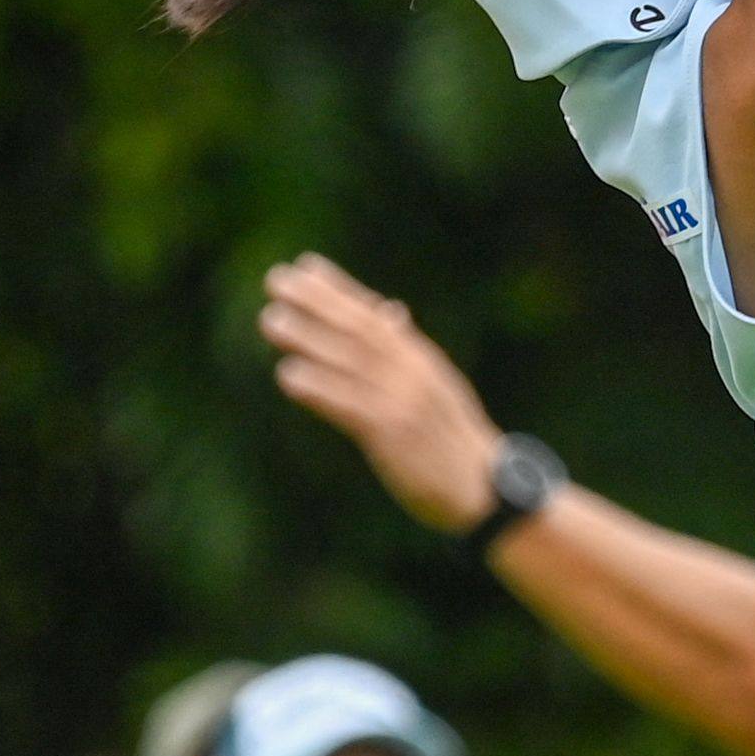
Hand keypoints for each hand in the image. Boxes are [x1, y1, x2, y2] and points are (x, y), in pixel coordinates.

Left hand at [260, 254, 504, 532]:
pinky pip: (349, 406)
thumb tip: (390, 309)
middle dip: (316, 301)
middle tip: (276, 279)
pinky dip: (318, 389)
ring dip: (307, 338)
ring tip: (271, 319)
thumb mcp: (435, 385)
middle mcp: (411, 372)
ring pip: (348, 361)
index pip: (373, 316)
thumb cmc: (453, 439)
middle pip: (357, 329)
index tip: (304, 266)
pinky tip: (288, 376)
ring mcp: (403, 401)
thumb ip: (406, 350)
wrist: (483, 489)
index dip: (338, 289)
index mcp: (419, 360)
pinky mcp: (393, 434)